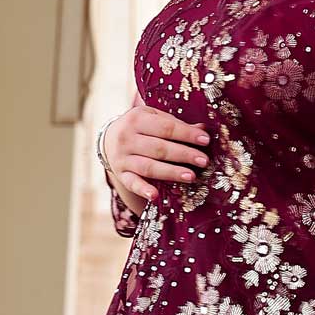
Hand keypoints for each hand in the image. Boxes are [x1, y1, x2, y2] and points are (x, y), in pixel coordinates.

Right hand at [104, 97, 210, 215]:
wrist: (108, 139)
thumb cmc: (140, 128)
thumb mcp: (154, 118)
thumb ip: (175, 124)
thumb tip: (203, 130)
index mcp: (137, 119)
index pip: (166, 127)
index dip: (186, 134)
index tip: (206, 140)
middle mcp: (127, 138)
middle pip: (159, 148)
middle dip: (184, 154)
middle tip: (203, 161)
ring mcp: (122, 158)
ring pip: (149, 167)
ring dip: (171, 172)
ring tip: (191, 177)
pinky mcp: (120, 174)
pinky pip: (131, 183)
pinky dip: (142, 189)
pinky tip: (154, 196)